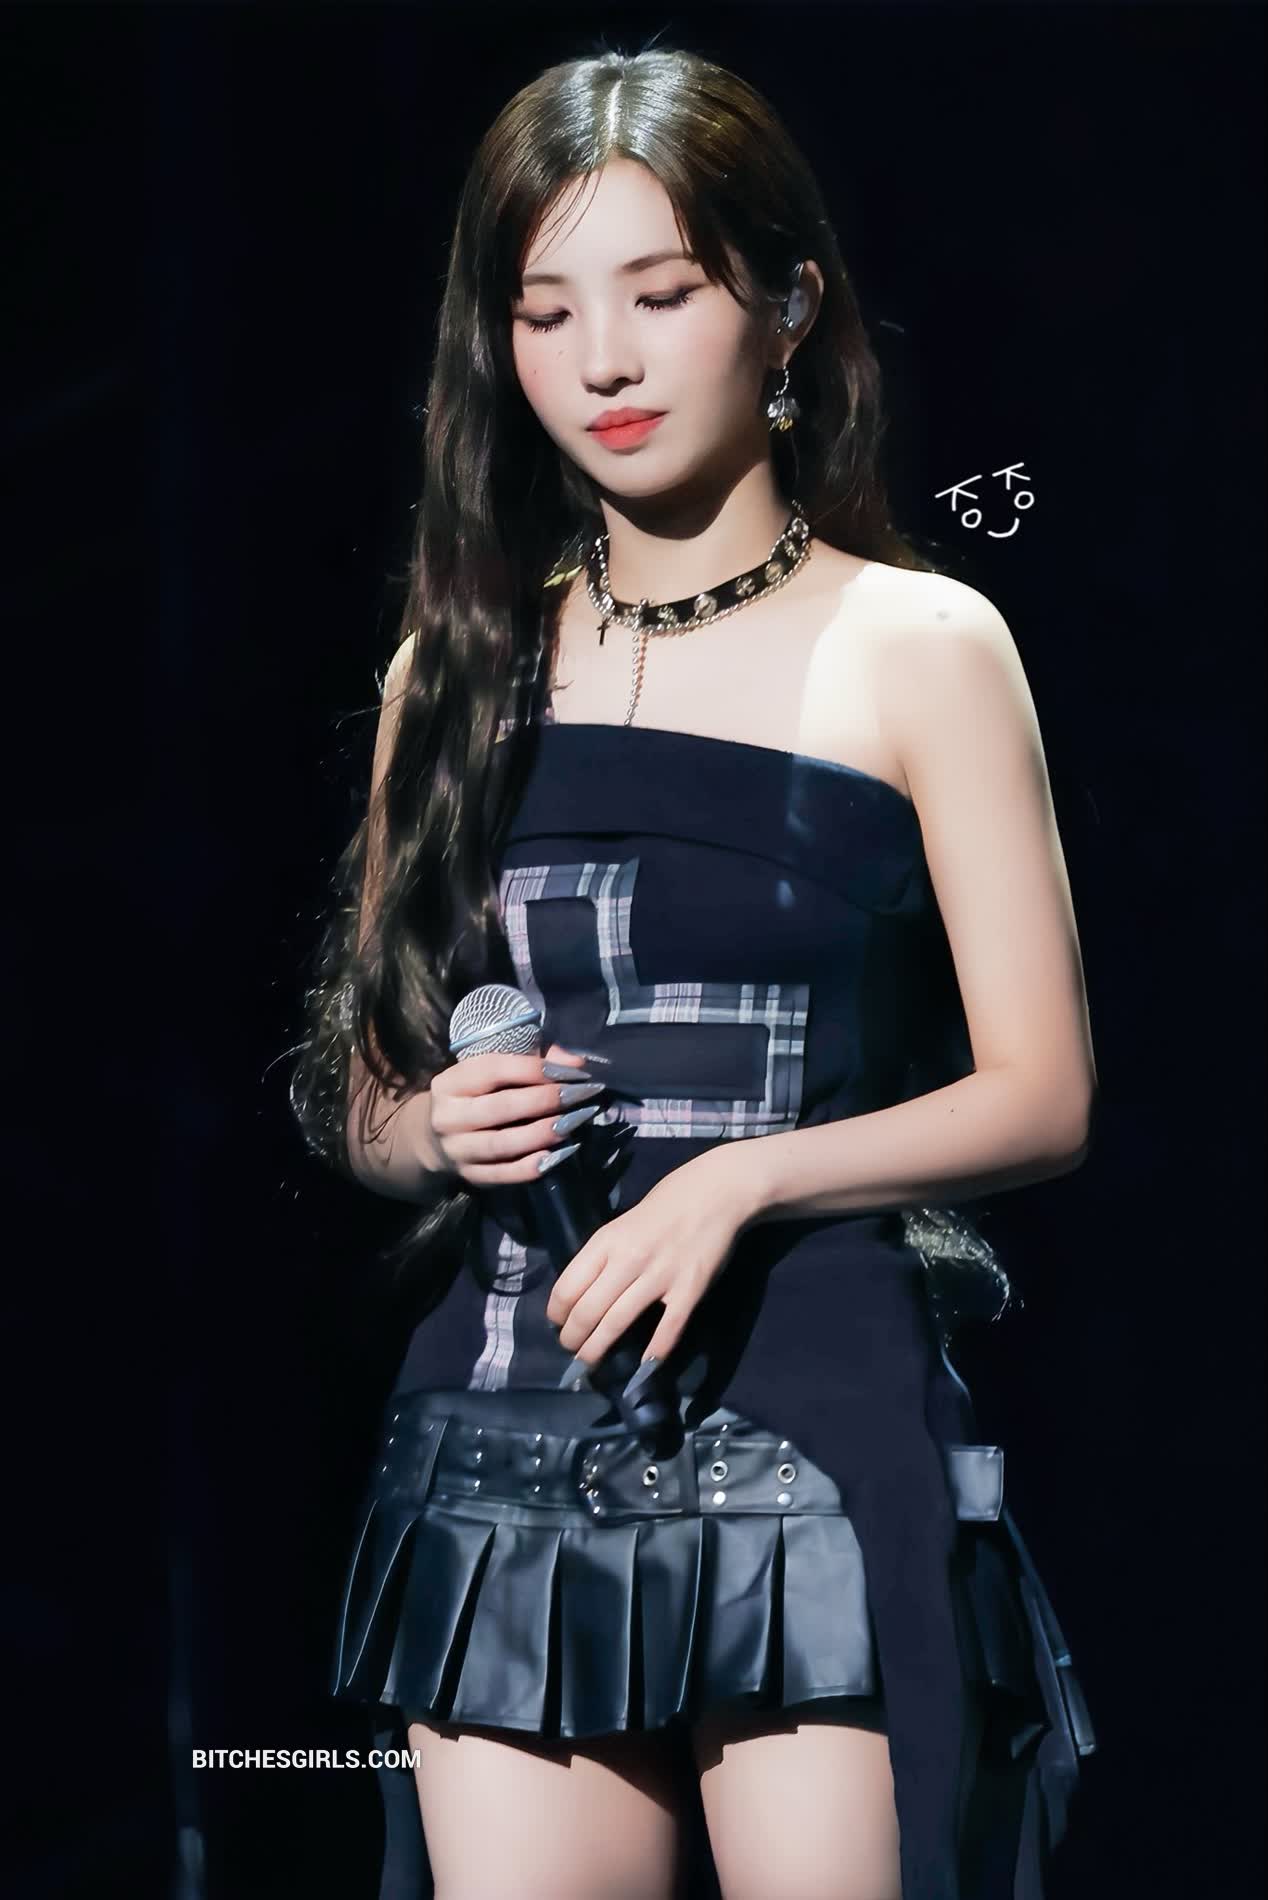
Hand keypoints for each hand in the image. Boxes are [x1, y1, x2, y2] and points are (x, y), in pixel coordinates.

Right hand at [429, 1042, 607, 1187]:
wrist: (436, 1138)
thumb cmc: (475, 1096)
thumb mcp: (490, 1073)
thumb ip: (531, 1061)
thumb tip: (575, 1062)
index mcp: (450, 1083)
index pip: (493, 1069)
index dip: (533, 1069)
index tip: (571, 1070)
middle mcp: (448, 1117)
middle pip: (500, 1107)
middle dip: (544, 1100)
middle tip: (580, 1095)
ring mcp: (457, 1150)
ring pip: (502, 1144)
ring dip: (542, 1133)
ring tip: (573, 1123)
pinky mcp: (471, 1176)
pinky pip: (504, 1174)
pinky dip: (531, 1166)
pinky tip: (557, 1155)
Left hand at [544, 1151, 759, 1368]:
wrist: (716, 1192)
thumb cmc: (667, 1204)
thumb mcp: (622, 1222)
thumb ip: (605, 1254)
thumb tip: (585, 1289)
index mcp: (607, 1240)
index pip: (568, 1286)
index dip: (557, 1313)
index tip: (558, 1323)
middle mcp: (628, 1259)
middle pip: (588, 1310)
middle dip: (573, 1338)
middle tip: (572, 1350)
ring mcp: (660, 1276)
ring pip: (617, 1322)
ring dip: (598, 1348)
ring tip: (590, 1362)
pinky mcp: (690, 1289)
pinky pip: (668, 1328)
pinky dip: (655, 1351)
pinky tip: (645, 1364)